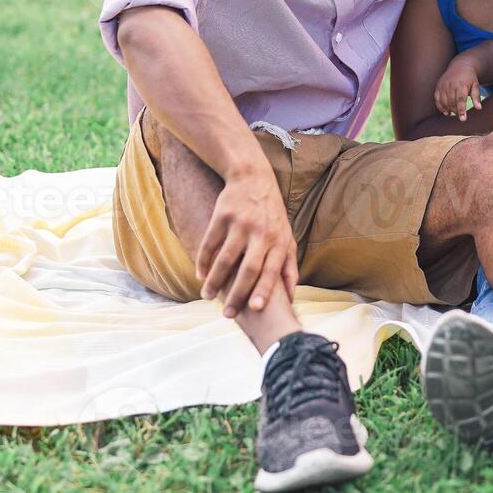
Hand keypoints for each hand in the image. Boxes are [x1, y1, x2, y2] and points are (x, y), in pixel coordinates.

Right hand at [196, 167, 297, 317]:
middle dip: (238, 294)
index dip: (264, 290)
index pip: (272, 270)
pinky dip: (203, 261)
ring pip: (226, 258)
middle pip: (249, 269)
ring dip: (215, 281)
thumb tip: (291, 298)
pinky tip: (200, 275)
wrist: (253, 178)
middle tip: (228, 315)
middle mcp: (262, 232)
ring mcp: (241, 223)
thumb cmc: (272, 216)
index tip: (255, 310)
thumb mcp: (287, 237)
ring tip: (208, 297)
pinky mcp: (223, 215)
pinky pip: (210, 243)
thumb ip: (289, 267)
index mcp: (279, 240)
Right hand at [435, 66, 483, 120]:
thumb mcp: (475, 85)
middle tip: (460, 115)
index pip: (460, 100)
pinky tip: (446, 111)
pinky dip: (440, 106)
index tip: (463, 119)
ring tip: (453, 113)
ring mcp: (443, 85)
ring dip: (448, 109)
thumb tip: (479, 108)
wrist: (460, 66)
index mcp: (461, 85)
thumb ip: (476, 97)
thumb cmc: (470, 78)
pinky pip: (437, 99)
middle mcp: (451, 85)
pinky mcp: (438, 86)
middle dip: (455, 111)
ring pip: (443, 101)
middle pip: (451, 102)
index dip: (461, 110)